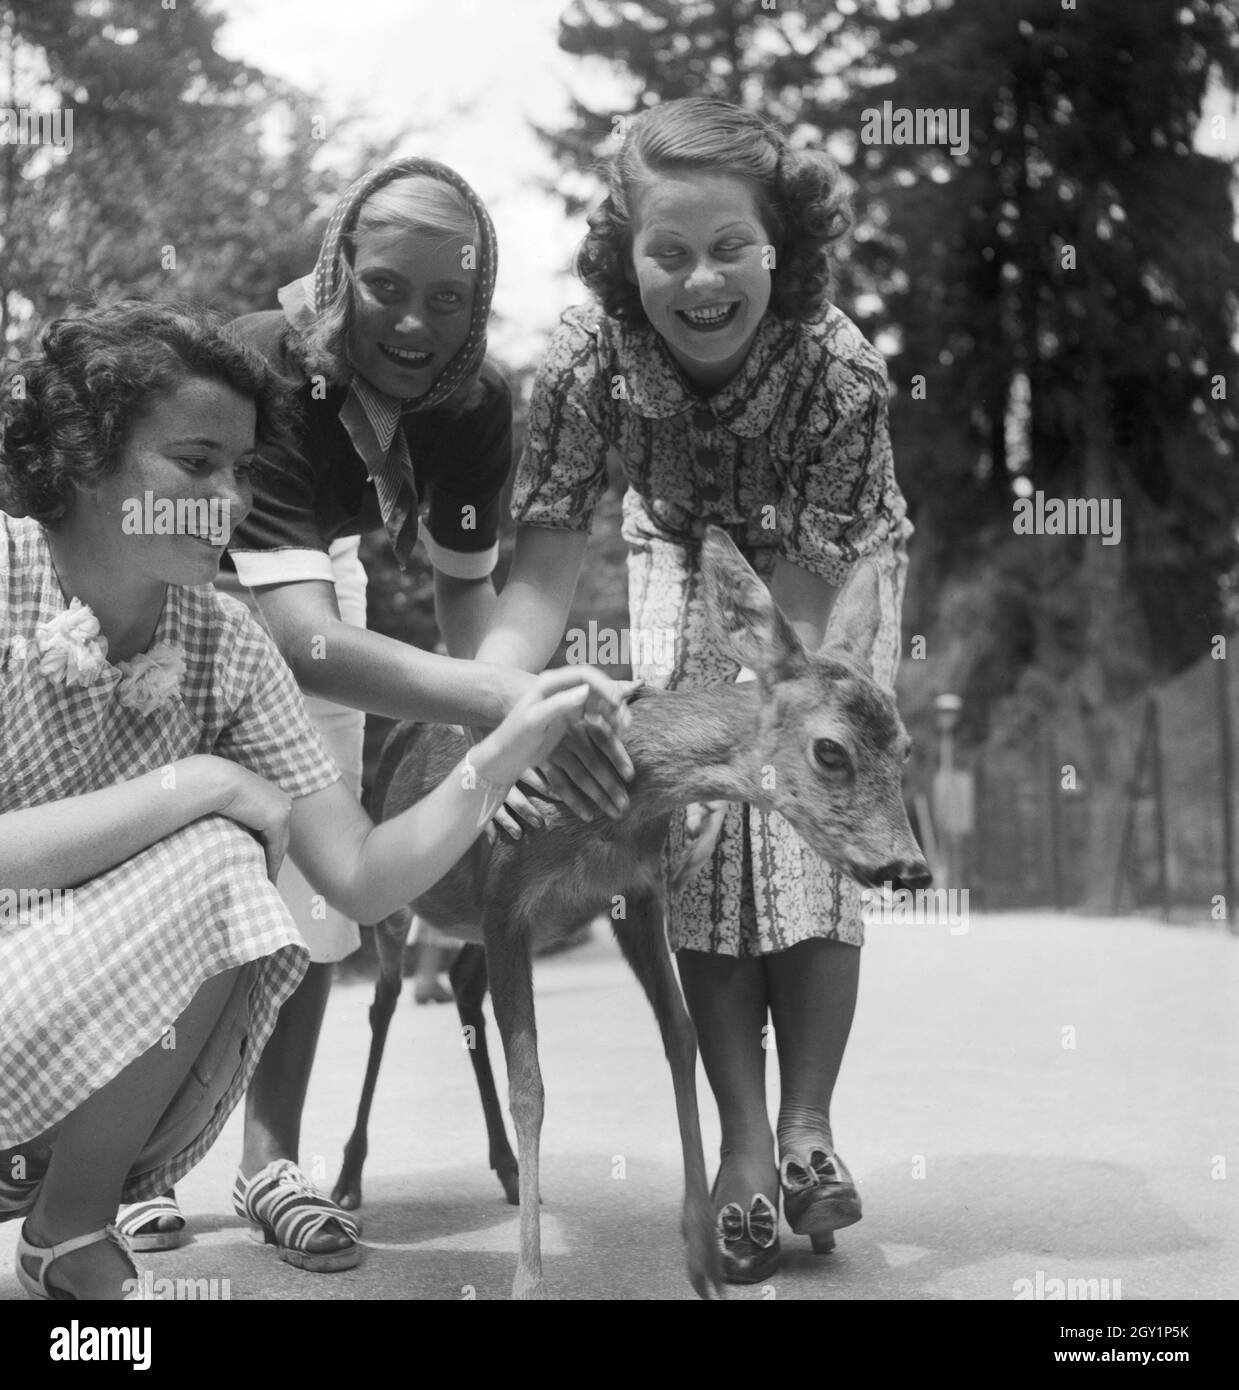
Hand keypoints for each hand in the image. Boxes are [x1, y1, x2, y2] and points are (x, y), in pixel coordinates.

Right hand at [210, 759, 292, 881]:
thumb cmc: (211, 788)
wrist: (214, 779)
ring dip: (273, 865)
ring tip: (265, 883)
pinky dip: (271, 866)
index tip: (261, 862)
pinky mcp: (277, 819)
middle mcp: (281, 800)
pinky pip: (275, 849)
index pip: (273, 826)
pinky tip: (266, 880)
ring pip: (279, 845)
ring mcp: (282, 808)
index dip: (268, 846)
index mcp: (271, 794)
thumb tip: (228, 825)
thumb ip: (235, 812)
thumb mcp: (228, 801)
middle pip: (280, 837)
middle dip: (273, 858)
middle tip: (266, 878)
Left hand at [473, 666, 635, 801]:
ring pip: (599, 702)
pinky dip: (607, 723)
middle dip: (614, 701)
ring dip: (614, 713)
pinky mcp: (570, 718)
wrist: (505, 756)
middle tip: (626, 722)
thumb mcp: (535, 721)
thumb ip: (559, 705)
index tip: (617, 704)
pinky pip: (595, 716)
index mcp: (550, 683)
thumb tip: (586, 692)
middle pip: (596, 687)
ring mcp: (567, 703)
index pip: (585, 675)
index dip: (605, 686)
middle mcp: (561, 689)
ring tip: (624, 729)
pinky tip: (615, 734)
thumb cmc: (515, 737)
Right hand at [534, 716, 635, 822]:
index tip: (631, 776)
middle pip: (595, 763)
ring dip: (598, 797)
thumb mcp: (585, 709)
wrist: (533, 712)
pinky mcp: (542, 762)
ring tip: (615, 813)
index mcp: (582, 721)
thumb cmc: (568, 712)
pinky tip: (588, 815)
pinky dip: (574, 801)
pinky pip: (560, 785)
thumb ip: (607, 718)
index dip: (618, 757)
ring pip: (580, 778)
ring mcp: (555, 750)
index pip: (605, 739)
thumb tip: (627, 725)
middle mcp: (569, 736)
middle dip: (612, 786)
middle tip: (626, 806)